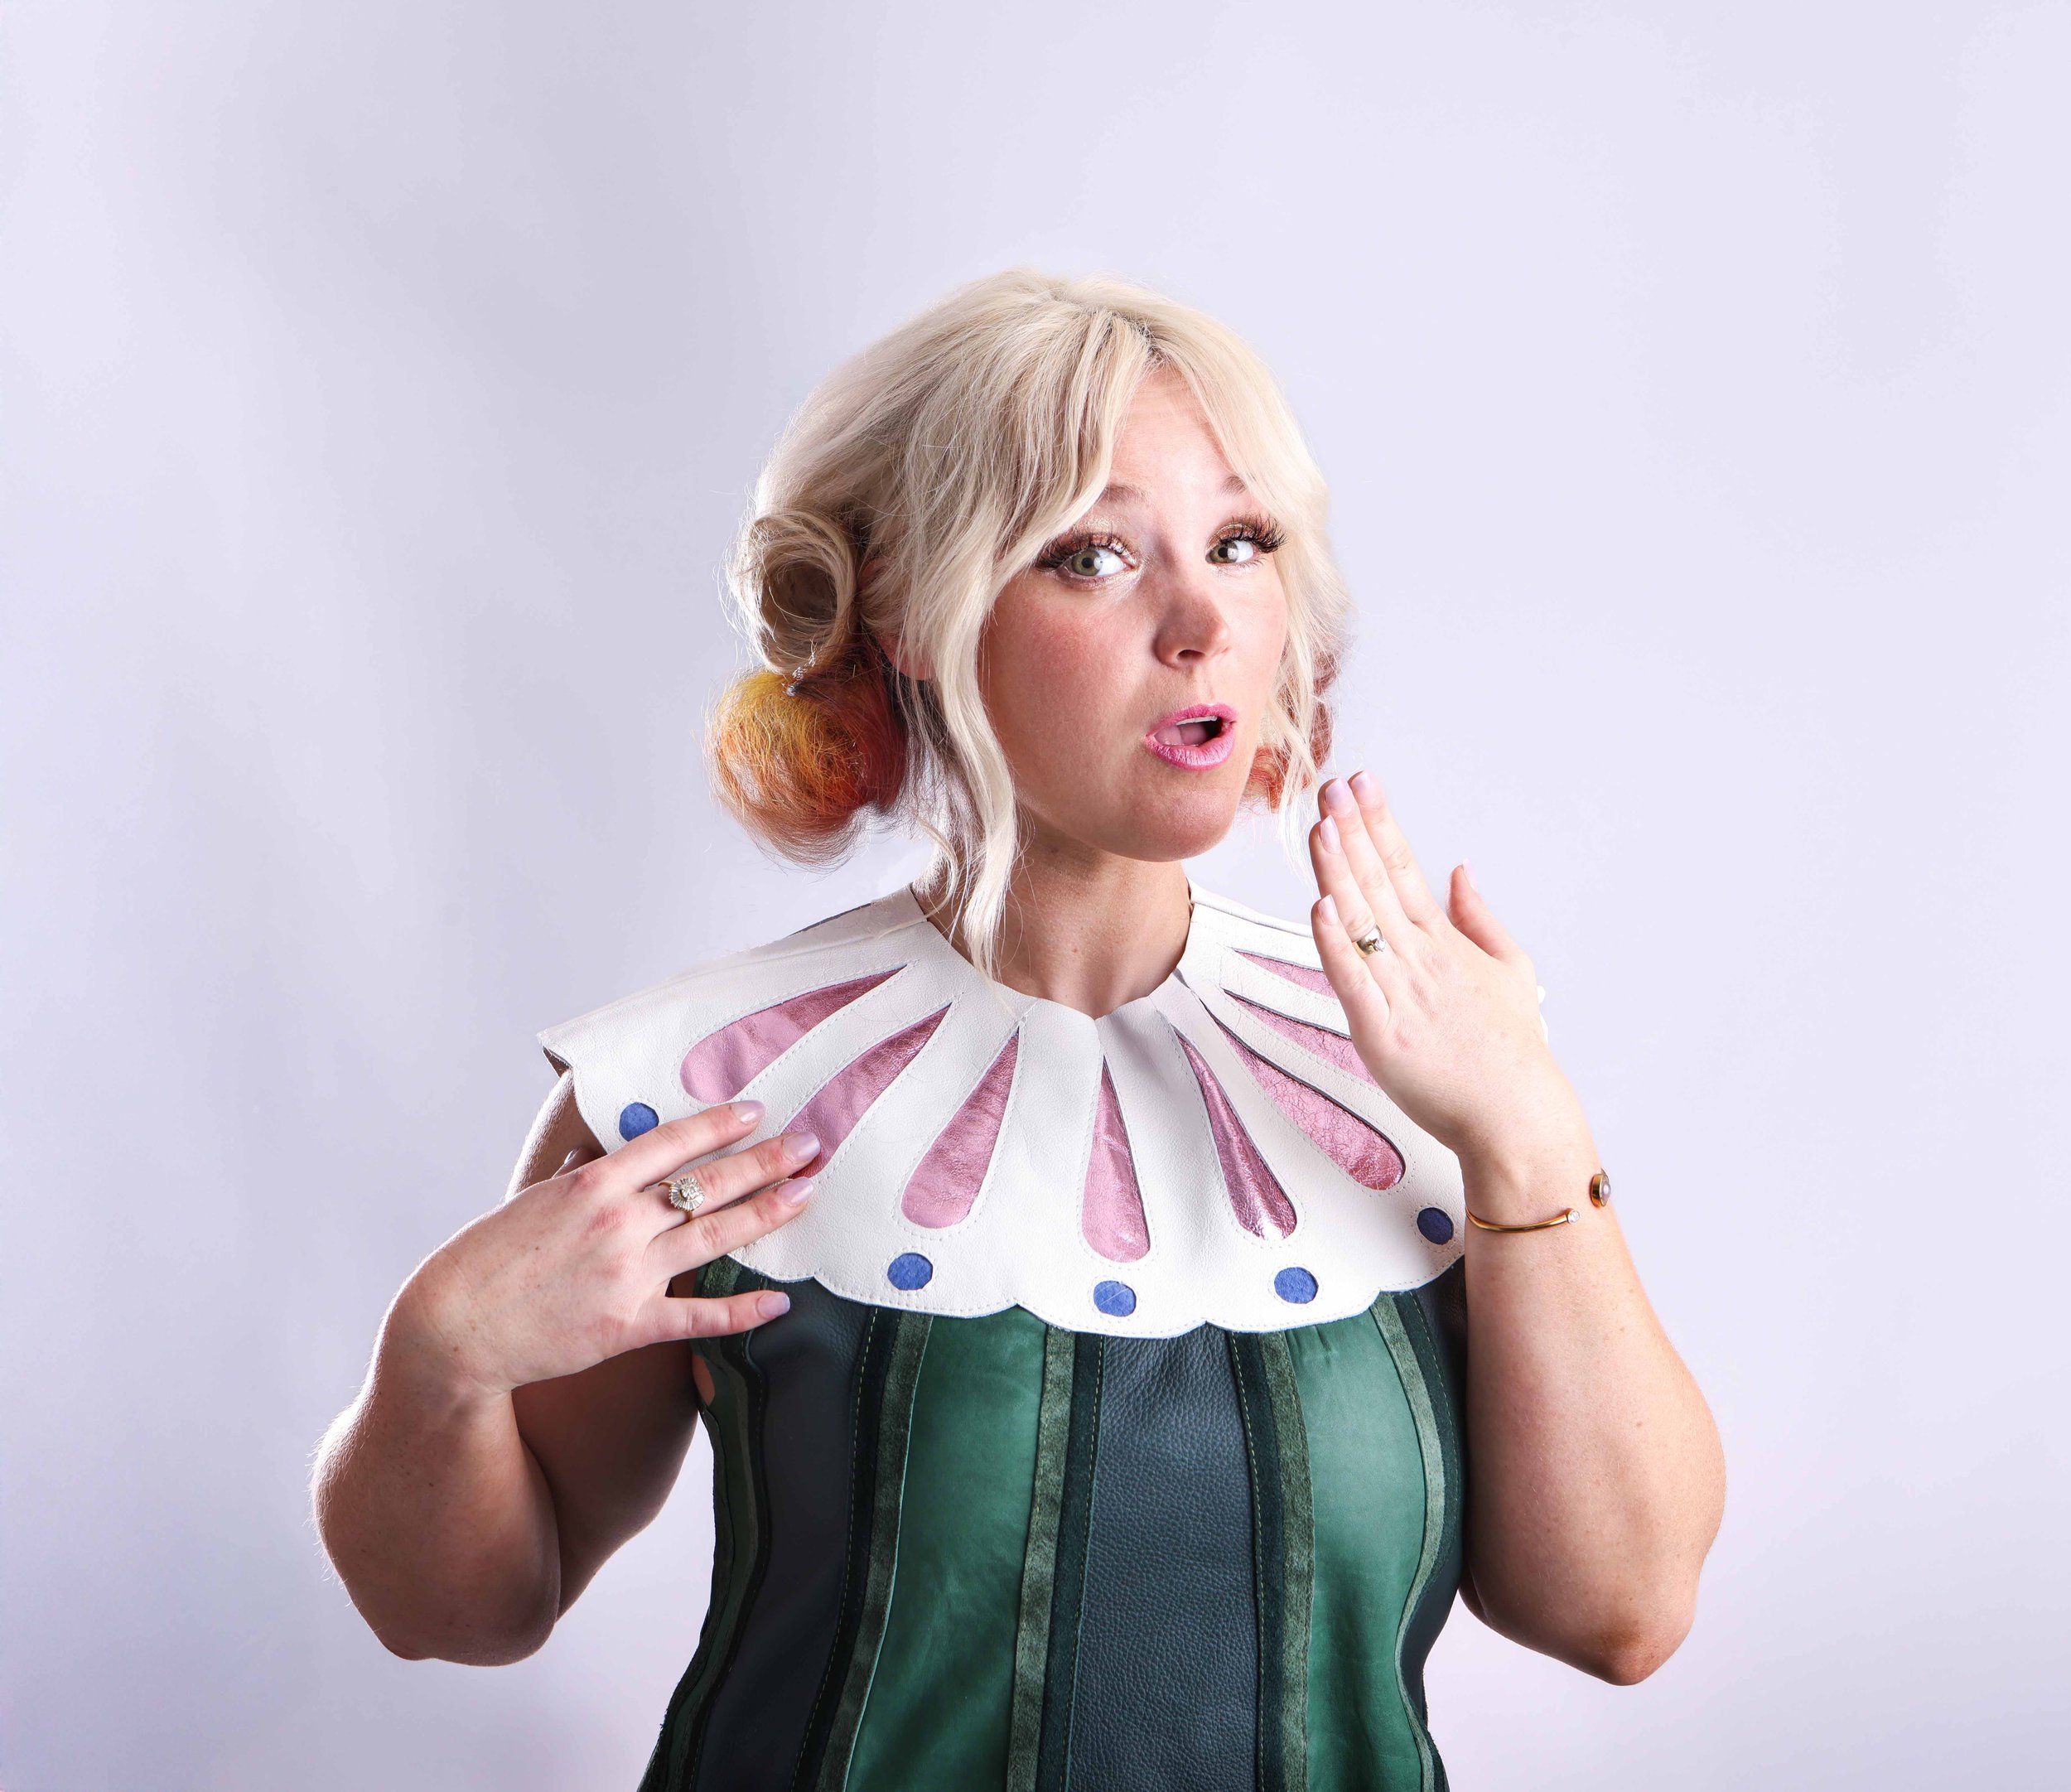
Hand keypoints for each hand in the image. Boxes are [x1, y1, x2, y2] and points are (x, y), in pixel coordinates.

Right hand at [393, 1104, 819, 1400]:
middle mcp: (618, 1222)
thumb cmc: (483, 1261)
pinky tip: (781, 1301)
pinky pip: (699, 1316)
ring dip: (768, 1213)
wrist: (452, 1330)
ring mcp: (627, 1275)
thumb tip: (596, 1158)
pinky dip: (743, 1310)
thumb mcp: (529, 1203)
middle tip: (811, 1145)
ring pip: (715, 1236)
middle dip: (766, 1161)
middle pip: (709, 1183)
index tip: (758, 1111)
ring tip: (806, 1194)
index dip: (721, 1124)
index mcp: (593, 1184)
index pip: (673, 1142)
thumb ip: (573, 1179)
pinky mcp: (629, 1327)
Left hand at [1306, 770, 1583, 1167]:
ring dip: (1338, 870)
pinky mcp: (1382, 1032)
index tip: (1361, 784)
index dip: (1380, 823)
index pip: (1404, 868)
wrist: (1516, 1115)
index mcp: (1445, 942)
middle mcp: (1420, 959)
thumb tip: (1461, 871)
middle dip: (1353, 830)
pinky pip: (1352, 979)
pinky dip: (1335, 943)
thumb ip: (1479, 917)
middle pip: (1378, 883)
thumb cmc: (1510, 1051)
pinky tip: (1321, 906)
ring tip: (1321, 825)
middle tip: (1332, 787)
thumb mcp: (1510, 970)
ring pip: (1360, 921)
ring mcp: (1400, 992)